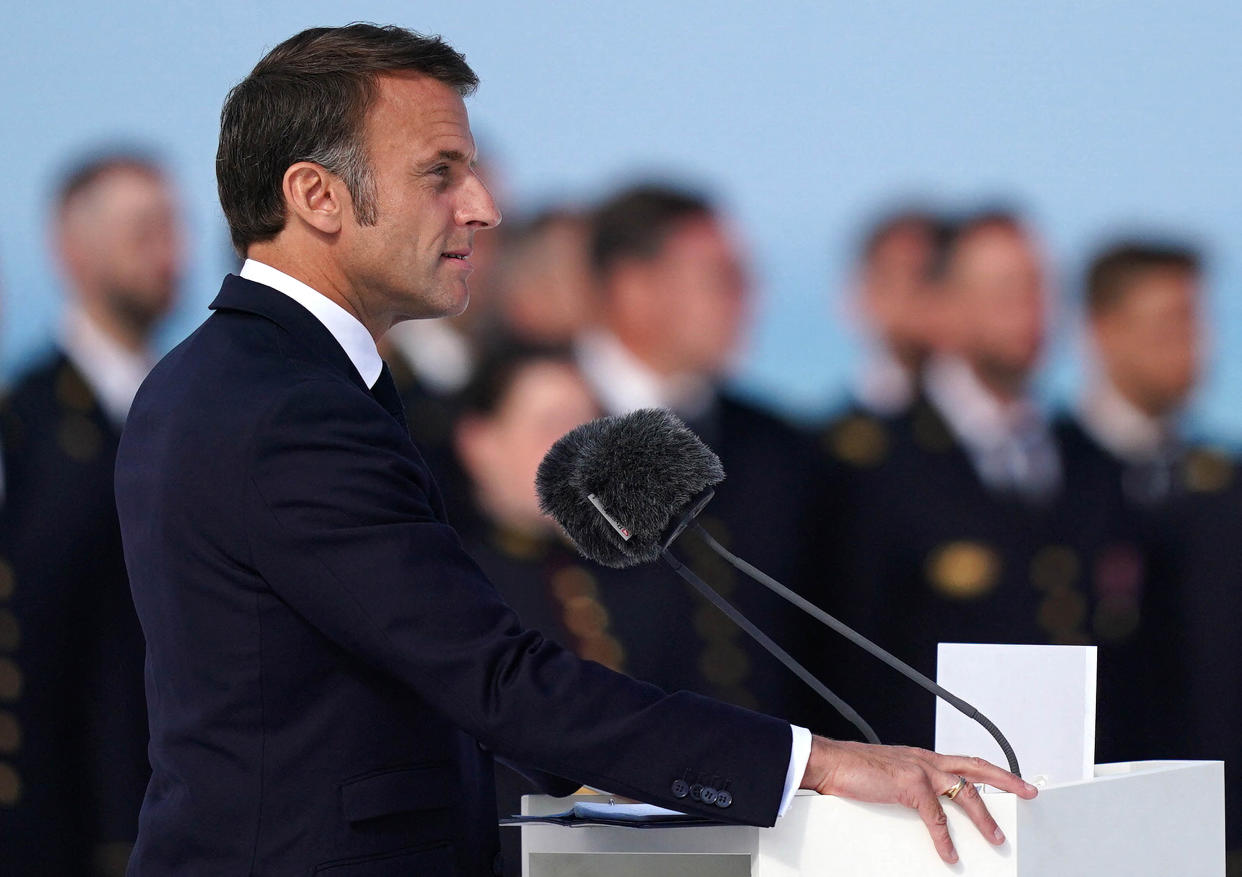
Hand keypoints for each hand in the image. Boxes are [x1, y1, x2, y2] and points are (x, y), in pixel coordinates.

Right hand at [799, 736, 1037, 864]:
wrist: (829, 762)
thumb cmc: (852, 768)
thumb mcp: (888, 775)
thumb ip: (907, 785)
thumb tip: (922, 805)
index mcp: (922, 757)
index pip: (965, 762)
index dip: (990, 771)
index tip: (1009, 779)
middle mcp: (925, 759)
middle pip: (977, 768)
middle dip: (1006, 781)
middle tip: (1029, 791)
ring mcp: (920, 770)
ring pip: (965, 792)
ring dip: (984, 817)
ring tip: (995, 836)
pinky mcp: (909, 785)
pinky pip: (935, 817)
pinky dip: (944, 839)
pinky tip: (949, 853)